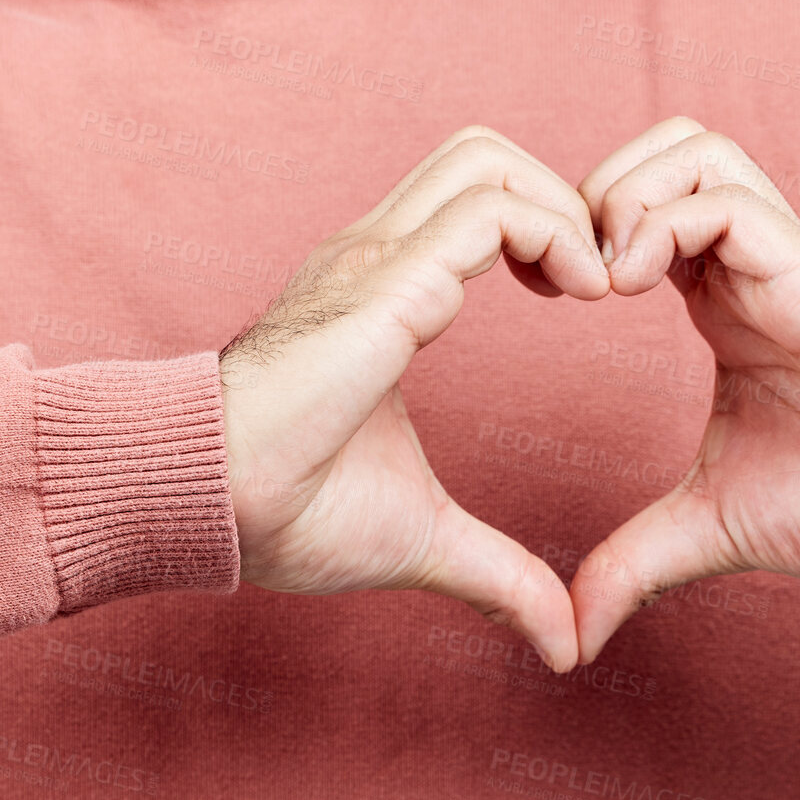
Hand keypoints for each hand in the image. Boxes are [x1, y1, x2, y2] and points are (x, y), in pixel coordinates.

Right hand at [220, 126, 609, 670]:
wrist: (202, 505)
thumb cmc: (285, 511)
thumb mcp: (424, 537)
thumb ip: (499, 576)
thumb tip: (563, 644)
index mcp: (382, 292)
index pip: (473, 202)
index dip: (545, 230)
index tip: (583, 301)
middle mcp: (377, 255)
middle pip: (485, 155)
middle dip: (562, 200)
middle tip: (598, 285)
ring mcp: (376, 259)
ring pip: (491, 162)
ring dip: (566, 210)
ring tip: (598, 288)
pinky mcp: (386, 284)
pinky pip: (491, 212)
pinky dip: (557, 233)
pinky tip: (583, 296)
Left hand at [568, 117, 799, 662]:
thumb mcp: (716, 530)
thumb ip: (636, 563)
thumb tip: (572, 634)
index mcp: (722, 308)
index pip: (637, 215)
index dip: (574, 236)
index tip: (541, 296)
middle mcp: (750, 271)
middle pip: (659, 153)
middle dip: (588, 194)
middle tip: (561, 277)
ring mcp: (784, 264)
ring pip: (691, 149)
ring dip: (625, 195)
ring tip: (602, 279)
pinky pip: (726, 201)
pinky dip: (662, 223)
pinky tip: (633, 287)